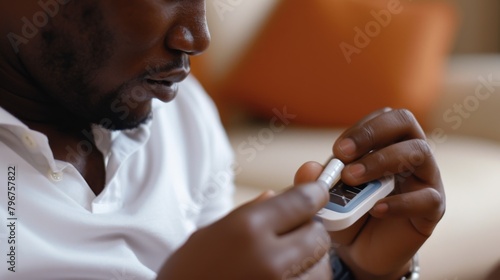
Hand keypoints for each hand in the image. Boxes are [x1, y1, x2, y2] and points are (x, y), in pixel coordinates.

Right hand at [157, 183, 331, 279]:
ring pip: (322, 265)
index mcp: (246, 230)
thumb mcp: (208, 235)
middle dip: (309, 230)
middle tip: (292, 233)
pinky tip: (285, 277)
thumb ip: (248, 213)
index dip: (314, 194)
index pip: (302, 201)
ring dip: (311, 259)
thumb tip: (276, 195)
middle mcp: (269, 258)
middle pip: (317, 234)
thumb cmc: (186, 275)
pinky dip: (306, 278)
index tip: (316, 193)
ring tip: (286, 261)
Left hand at [295, 108, 444, 278]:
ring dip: (381, 161)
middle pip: (405, 121)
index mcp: (388, 143)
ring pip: (419, 152)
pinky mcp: (432, 209)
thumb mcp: (326, 196)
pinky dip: (399, 203)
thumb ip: (315, 181)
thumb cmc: (347, 214)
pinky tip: (375, 210)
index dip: (361, 128)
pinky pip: (426, 198)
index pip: (384, 117)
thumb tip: (310, 168)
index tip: (338, 150)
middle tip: (342, 154)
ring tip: (351, 179)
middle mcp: (410, 155)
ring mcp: (426, 179)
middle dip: (371, 132)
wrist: (361, 252)